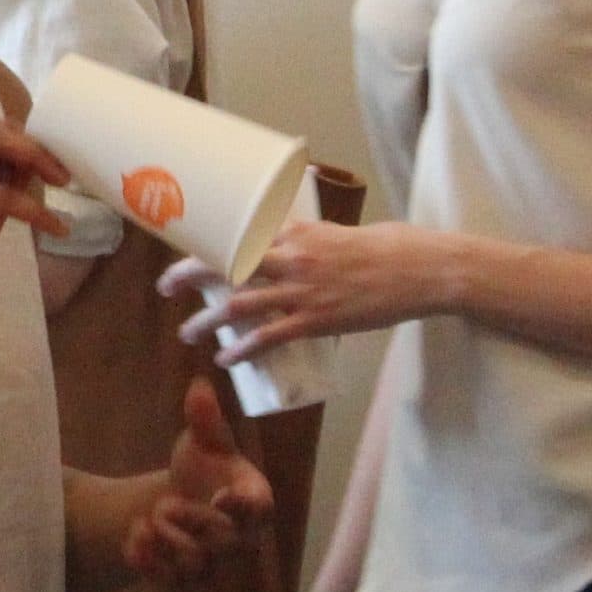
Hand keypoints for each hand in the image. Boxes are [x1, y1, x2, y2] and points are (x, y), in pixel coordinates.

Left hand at [122, 380, 274, 577]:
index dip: (244, 506)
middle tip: (167, 504)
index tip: (223, 495)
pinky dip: (147, 561)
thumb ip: (204, 419)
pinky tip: (132, 538)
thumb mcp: (202, 441)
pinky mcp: (182, 578)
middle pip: (225, 542)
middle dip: (194, 522)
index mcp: (251, 500)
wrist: (178, 498)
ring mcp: (211, 561)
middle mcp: (238, 537)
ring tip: (146, 521)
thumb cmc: (202, 468)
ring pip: (197, 566)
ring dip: (168, 544)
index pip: (259, 509)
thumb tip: (199, 385)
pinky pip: (167, 581)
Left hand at [176, 218, 455, 359]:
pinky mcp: (318, 320)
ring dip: (205, 322)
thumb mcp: (345, 231)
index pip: (238, 233)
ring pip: (237, 306)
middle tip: (166, 287)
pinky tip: (226, 360)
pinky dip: (242, 351)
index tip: (183, 249)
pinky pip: (269, 338)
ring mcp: (303, 291)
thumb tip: (296, 239)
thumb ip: (315, 237)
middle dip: (187, 276)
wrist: (426, 271)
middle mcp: (292, 257)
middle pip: (224, 264)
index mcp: (297, 231)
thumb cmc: (393, 247)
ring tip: (188, 333)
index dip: (205, 242)